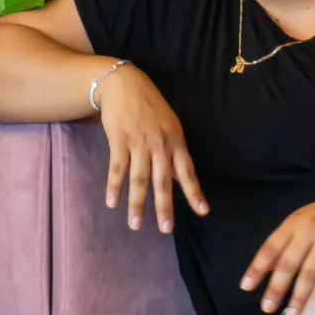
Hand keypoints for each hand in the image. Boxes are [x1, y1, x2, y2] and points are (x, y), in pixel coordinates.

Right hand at [97, 65, 207, 233]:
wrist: (125, 85)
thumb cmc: (150, 108)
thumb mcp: (170, 127)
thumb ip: (174, 154)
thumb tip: (179, 179)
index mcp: (176, 142)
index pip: (188, 172)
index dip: (195, 192)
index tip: (203, 212)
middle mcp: (160, 145)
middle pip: (163, 181)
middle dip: (165, 206)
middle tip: (166, 229)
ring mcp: (139, 143)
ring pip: (139, 179)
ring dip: (137, 203)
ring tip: (135, 224)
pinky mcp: (120, 141)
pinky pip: (117, 168)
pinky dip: (114, 186)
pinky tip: (112, 203)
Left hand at [243, 184, 314, 314]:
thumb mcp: (303, 220)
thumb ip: (285, 242)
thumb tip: (264, 269)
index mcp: (294, 222)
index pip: (271, 248)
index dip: (257, 268)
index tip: (246, 287)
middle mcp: (310, 231)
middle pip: (289, 264)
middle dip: (277, 288)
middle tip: (267, 308)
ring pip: (311, 273)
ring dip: (300, 297)